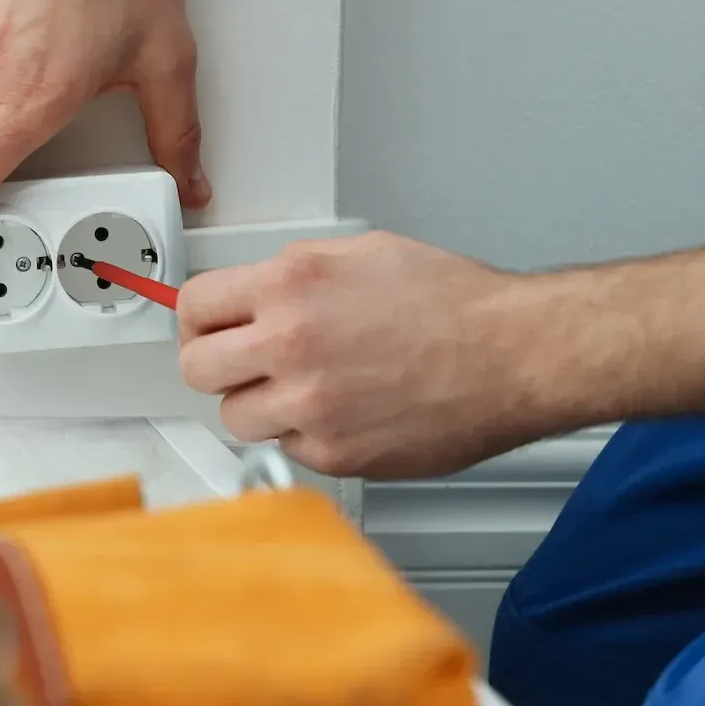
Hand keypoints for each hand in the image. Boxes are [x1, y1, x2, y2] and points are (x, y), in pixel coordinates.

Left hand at [177, 233, 543, 478]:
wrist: (512, 354)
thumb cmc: (456, 303)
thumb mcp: (364, 253)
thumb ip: (298, 272)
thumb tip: (257, 291)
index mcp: (292, 285)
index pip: (193, 305)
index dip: (198, 319)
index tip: (206, 328)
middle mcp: (291, 344)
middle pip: (197, 369)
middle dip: (216, 365)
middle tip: (240, 363)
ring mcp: (309, 404)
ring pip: (235, 417)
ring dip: (259, 404)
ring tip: (300, 389)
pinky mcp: (334, 452)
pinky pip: (286, 448)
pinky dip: (305, 435)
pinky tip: (341, 410)